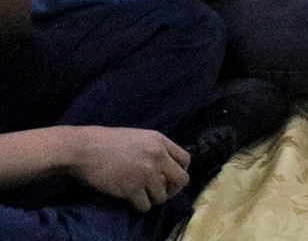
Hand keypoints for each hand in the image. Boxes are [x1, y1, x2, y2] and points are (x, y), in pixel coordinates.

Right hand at [64, 126, 189, 210]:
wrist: (84, 149)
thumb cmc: (107, 141)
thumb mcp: (139, 137)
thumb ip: (154, 148)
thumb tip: (164, 165)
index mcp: (161, 141)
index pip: (185, 159)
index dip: (180, 171)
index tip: (171, 178)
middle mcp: (158, 156)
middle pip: (181, 179)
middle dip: (173, 189)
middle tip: (161, 192)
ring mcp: (146, 173)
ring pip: (162, 196)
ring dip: (153, 199)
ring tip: (142, 196)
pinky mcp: (132, 189)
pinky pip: (145, 205)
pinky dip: (139, 206)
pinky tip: (131, 201)